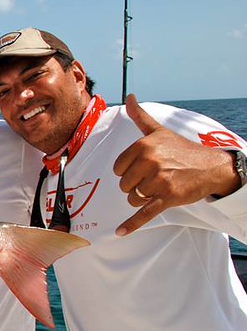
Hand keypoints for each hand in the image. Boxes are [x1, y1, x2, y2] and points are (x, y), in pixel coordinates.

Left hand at [113, 94, 239, 235]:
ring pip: (133, 198)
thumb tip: (129, 97)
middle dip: (136, 185)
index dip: (128, 171)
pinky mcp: (168, 198)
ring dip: (143, 198)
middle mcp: (150, 162)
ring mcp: (159, 181)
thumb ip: (140, 117)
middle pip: (124, 185)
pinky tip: (119, 232)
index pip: (118, 168)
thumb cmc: (182, 149)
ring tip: (159, 188)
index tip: (143, 168)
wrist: (212, 166)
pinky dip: (131, 224)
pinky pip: (144, 213)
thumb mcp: (159, 131)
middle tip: (155, 178)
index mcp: (143, 146)